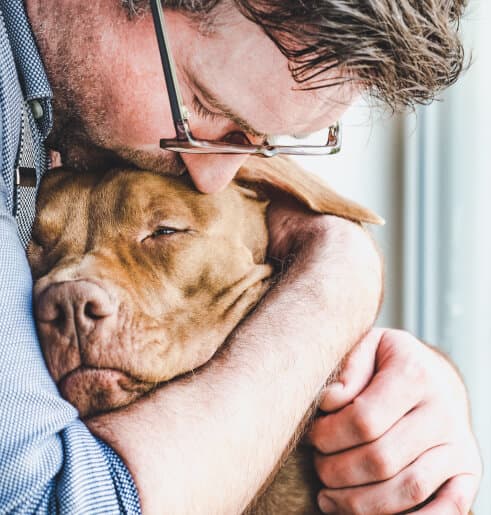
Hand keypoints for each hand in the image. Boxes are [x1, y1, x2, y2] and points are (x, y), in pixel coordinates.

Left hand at [310, 328, 481, 514]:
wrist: (435, 374)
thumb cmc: (389, 362)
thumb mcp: (367, 346)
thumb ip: (347, 369)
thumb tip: (329, 402)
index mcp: (414, 374)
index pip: (363, 419)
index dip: (327, 435)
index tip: (311, 436)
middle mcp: (442, 411)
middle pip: (381, 459)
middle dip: (336, 470)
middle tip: (318, 465)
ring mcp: (458, 445)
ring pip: (407, 490)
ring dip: (359, 503)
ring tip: (328, 496)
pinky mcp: (468, 471)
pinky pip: (448, 510)